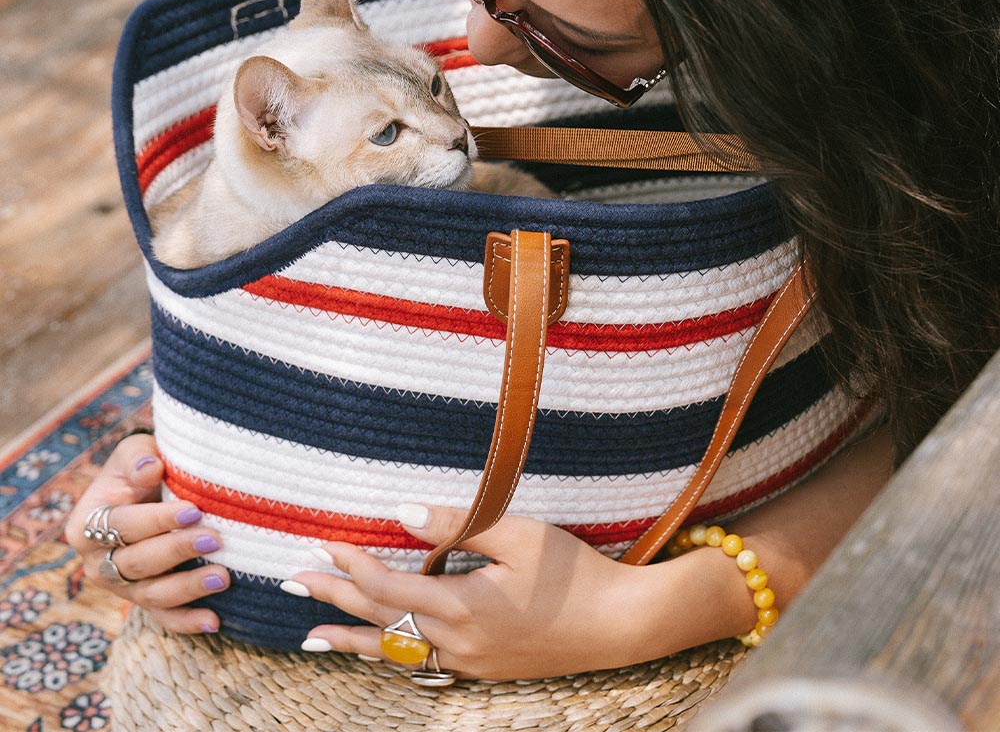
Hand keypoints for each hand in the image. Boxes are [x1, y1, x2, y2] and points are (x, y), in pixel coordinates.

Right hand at [64, 433, 229, 633]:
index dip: (157, 520)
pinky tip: (213, 621)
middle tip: (215, 539)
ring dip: (187, 588)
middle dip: (177, 551)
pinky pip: (163, 618)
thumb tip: (150, 469)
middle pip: (136, 563)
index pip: (122, 526)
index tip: (193, 510)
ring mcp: (121, 586)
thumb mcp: (136, 451)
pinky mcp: (144, 601)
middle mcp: (98, 562)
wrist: (149, 489)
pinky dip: (187, 622)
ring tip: (223, 577)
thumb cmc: (144, 466)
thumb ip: (138, 457)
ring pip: (151, 595)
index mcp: (86, 525)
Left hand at [281, 504, 663, 680]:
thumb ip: (456, 523)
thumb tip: (400, 514)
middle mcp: (458, 641)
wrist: (621, 624)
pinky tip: (379, 651)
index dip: (352, 566)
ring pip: (395, 652)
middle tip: (291, 586)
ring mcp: (471, 661)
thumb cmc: (574, 573)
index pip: (389, 587)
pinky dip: (389, 654)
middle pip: (381, 621)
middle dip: (333, 601)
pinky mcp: (485, 668)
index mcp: (464, 605)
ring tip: (311, 636)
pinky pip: (421, 665)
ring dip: (351, 638)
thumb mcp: (519, 534)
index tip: (323, 545)